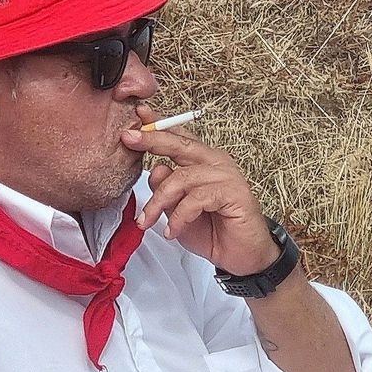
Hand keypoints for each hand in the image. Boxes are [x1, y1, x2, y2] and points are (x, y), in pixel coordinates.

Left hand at [122, 107, 280, 275]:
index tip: (139, 115)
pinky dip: (180, 217)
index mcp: (204, 162)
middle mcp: (217, 163)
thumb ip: (167, 189)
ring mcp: (227, 176)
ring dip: (159, 202)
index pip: (180, 137)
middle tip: (128, 139)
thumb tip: (155, 169)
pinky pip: (196, 199)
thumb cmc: (214, 232)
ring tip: (147, 221)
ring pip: (182, 178)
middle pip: (181, 144)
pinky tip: (173, 231)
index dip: (158, 125)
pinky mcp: (233, 193)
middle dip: (152, 140)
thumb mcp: (179, 210)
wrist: (243, 257)